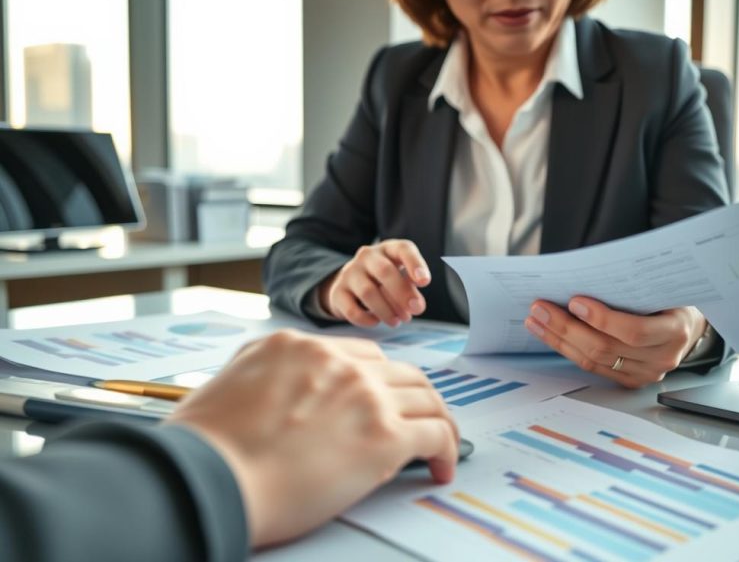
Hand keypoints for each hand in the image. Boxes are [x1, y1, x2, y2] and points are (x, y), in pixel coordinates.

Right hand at [167, 330, 458, 546]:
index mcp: (296, 347)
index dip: (377, 382)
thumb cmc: (204, 449)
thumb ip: (256, 375)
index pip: (358, 356)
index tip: (381, 403)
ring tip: (441, 444)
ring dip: (438, 421)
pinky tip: (442, 466)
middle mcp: (336, 362)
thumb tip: (267, 390)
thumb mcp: (223, 384)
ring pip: (427, 397)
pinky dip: (447, 449)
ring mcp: (365, 395)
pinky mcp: (385, 436)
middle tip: (418, 421)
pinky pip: (436, 433)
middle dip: (413, 397)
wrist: (210, 478)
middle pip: (399, 372)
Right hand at [319, 239, 430, 326]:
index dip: (415, 264)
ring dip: (387, 310)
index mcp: (388, 249)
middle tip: (417, 310)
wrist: (351, 285)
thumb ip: (410, 289)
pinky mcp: (337, 292)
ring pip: (368, 292)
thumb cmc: (385, 281)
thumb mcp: (400, 278)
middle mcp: (367, 256)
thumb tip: (416, 306)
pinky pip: (352, 309)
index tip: (425, 282)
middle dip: (402, 293)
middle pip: (385, 271)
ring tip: (398, 321)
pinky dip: (367, 319)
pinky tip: (376, 321)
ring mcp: (349, 272)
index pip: (403, 249)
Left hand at [524, 297, 706, 388]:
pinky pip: (593, 368)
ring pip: (594, 361)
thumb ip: (634, 286)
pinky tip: (549, 335)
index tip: (575, 301)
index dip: (602, 319)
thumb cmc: (672, 300)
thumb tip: (586, 277)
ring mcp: (646, 374)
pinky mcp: (630, 381)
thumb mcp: (662, 287)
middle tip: (541, 307)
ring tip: (537, 319)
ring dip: (559, 340)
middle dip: (567, 327)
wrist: (689, 327)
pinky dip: (567, 350)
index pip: (634, 331)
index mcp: (675, 331)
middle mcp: (662, 357)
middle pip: (606, 348)